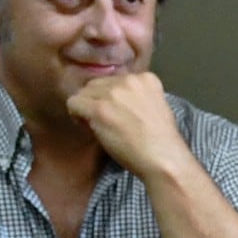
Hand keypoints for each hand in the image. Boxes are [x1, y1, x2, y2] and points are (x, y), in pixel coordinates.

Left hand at [59, 69, 199, 182]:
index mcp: (146, 78)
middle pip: (97, 84)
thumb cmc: (161, 143)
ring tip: (98, 127)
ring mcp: (113, 93)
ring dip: (86, 108)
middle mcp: (129, 80)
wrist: (163, 159)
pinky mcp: (99, 108)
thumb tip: (112, 103)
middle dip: (96, 101)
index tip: (116, 114)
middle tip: (104, 122)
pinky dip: (76, 116)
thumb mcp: (155, 108)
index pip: (116, 81)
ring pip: (83, 93)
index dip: (111, 98)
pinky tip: (89, 128)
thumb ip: (136, 98)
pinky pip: (73, 103)